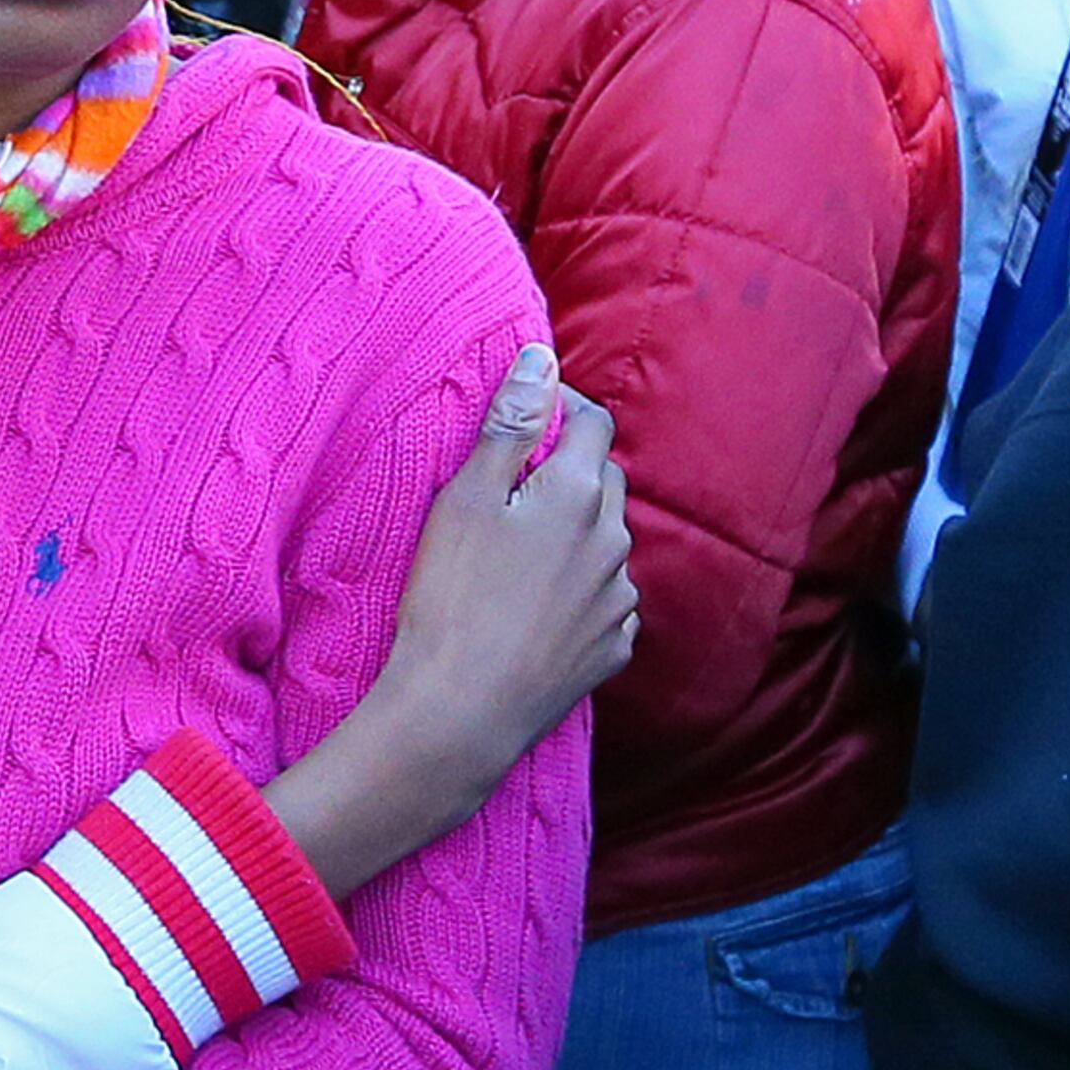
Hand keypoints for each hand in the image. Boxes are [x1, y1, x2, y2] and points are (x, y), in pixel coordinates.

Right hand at [257, 343, 632, 894]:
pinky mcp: (611, 650)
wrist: (459, 713)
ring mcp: (619, 600)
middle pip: (603, 480)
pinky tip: (535, 609)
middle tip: (510, 486)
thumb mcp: (466, 497)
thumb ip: (511, 423)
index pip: (591, 421)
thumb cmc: (450, 598)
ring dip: (574, 535)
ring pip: (605, 544)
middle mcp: (615, 542)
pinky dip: (580, 594)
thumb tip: (542, 357)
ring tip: (514, 557)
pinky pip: (606, 603)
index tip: (524, 415)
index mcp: (581, 494)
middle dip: (567, 470)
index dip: (560, 407)